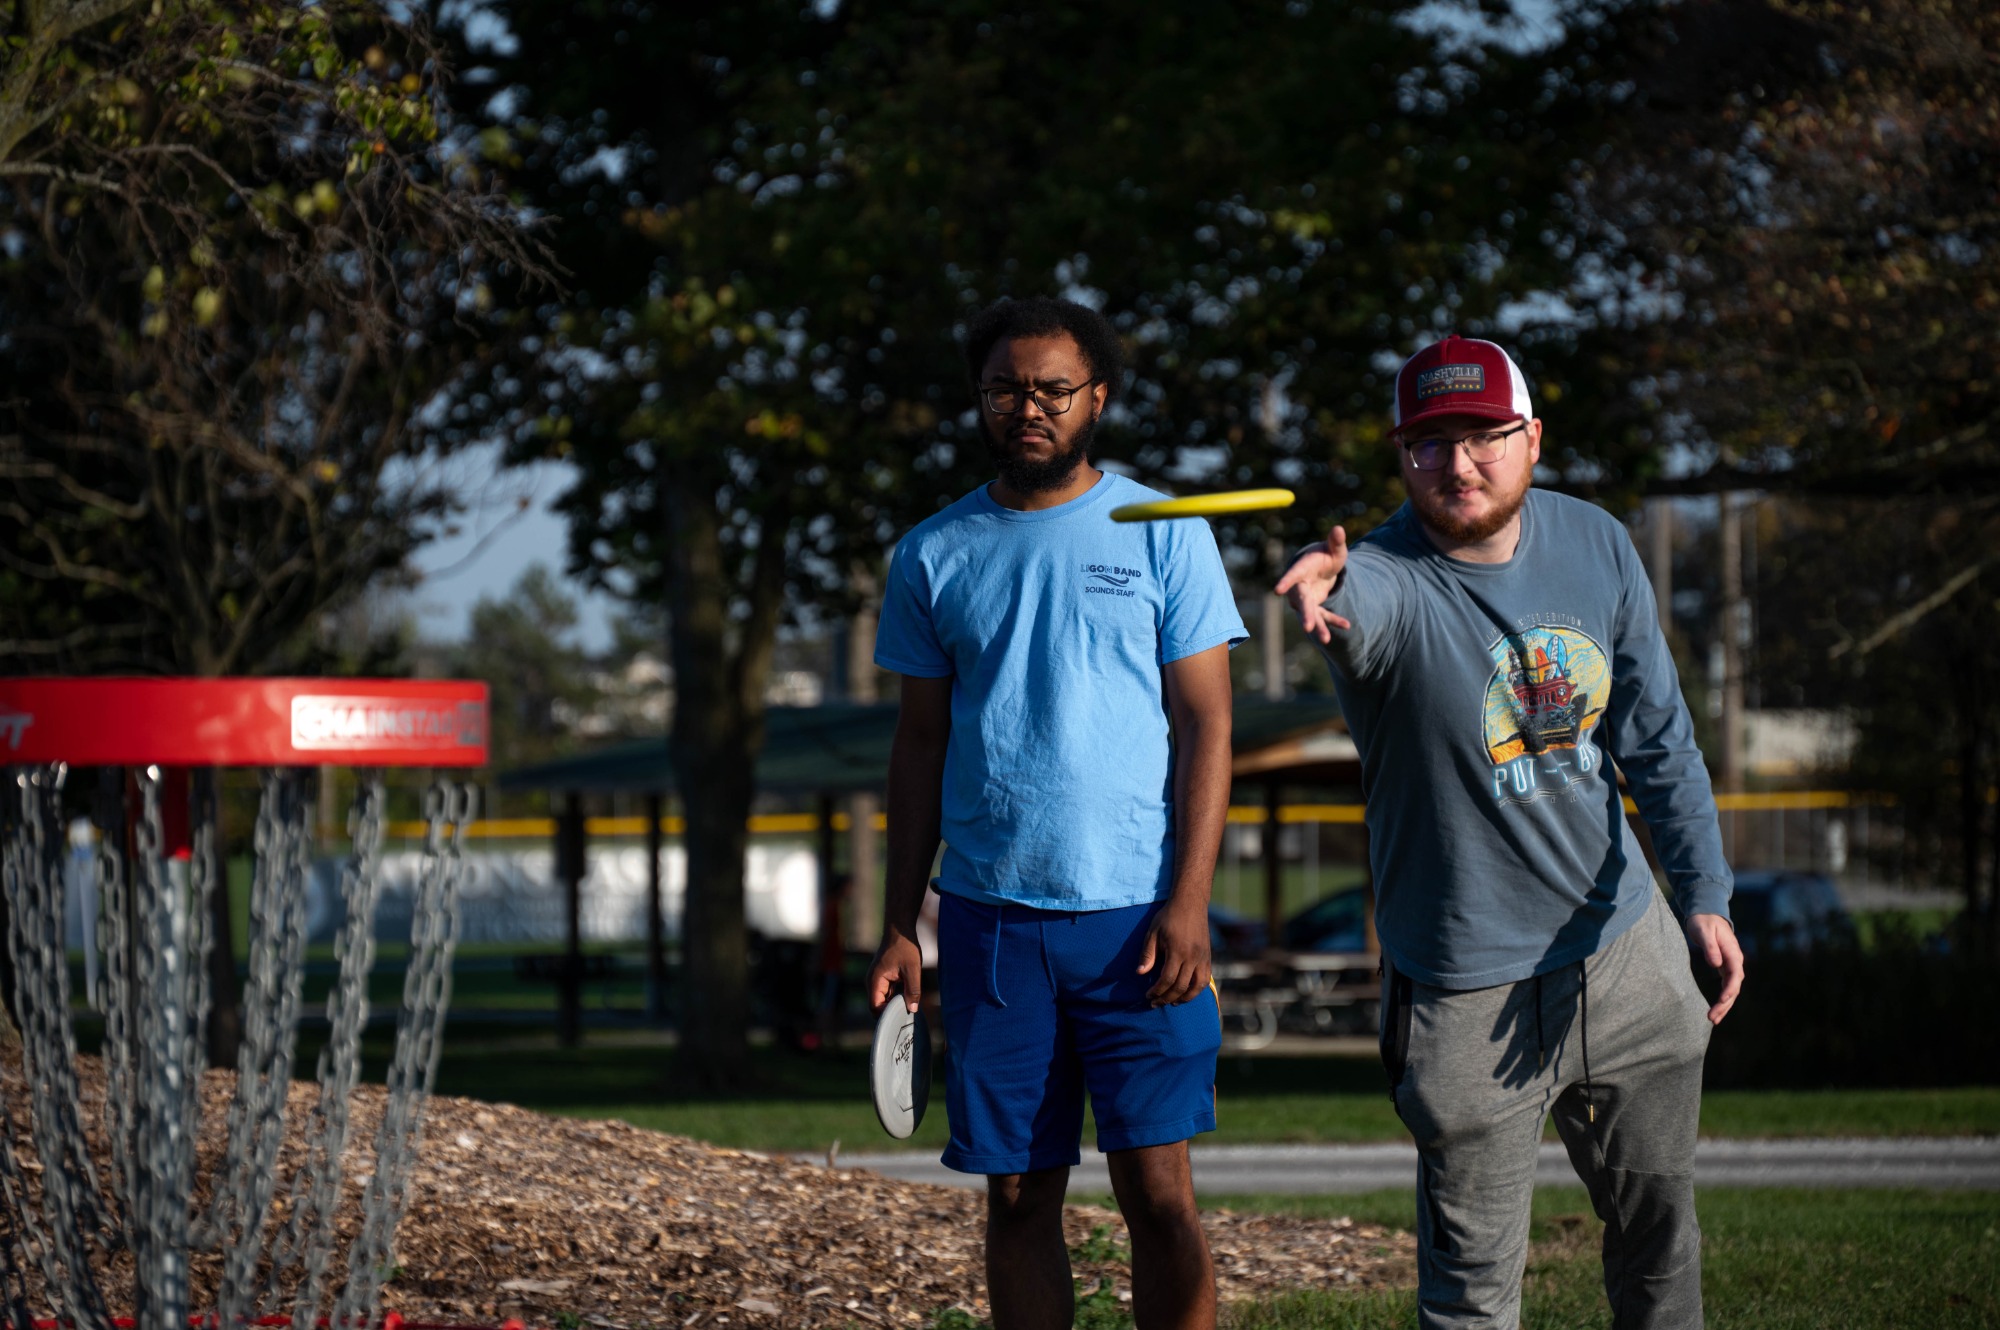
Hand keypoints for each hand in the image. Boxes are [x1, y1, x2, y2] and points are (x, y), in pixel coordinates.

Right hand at [867, 930, 922, 1014]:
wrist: (900, 929)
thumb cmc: (905, 946)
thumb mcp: (912, 969)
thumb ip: (912, 990)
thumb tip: (912, 1010)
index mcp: (875, 981)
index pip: (875, 1007)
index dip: (886, 1015)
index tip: (901, 1017)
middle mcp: (873, 982)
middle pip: (878, 1005)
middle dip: (891, 1012)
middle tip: (907, 1015)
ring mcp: (878, 980)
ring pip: (884, 1000)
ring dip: (894, 1005)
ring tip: (909, 1009)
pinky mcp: (884, 978)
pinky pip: (888, 993)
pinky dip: (896, 998)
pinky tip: (908, 999)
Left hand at [1138, 896, 1211, 1006]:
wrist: (1190, 903)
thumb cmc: (1168, 917)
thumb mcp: (1153, 933)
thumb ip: (1147, 954)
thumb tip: (1140, 973)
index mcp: (1178, 951)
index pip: (1167, 979)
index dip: (1157, 991)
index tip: (1148, 995)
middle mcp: (1193, 957)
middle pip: (1181, 986)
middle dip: (1167, 998)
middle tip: (1156, 1003)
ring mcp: (1203, 957)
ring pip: (1198, 986)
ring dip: (1185, 998)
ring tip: (1173, 1002)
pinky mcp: (1208, 956)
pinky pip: (1205, 979)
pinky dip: (1196, 989)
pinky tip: (1186, 992)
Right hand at [1273, 527, 1353, 643]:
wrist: (1321, 569)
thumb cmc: (1325, 556)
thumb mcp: (1334, 549)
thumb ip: (1336, 541)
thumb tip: (1339, 529)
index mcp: (1301, 570)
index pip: (1292, 576)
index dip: (1286, 581)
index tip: (1277, 590)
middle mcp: (1300, 588)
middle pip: (1302, 602)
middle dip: (1306, 614)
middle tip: (1307, 627)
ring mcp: (1307, 600)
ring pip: (1311, 614)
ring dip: (1318, 627)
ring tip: (1326, 640)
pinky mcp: (1315, 608)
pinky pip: (1324, 616)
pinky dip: (1335, 621)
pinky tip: (1347, 625)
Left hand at [1686, 912, 1743, 1024]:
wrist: (1706, 914)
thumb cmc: (1703, 921)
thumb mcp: (1704, 931)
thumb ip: (1710, 946)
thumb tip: (1715, 963)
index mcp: (1733, 953)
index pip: (1735, 974)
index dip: (1730, 988)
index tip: (1723, 999)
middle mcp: (1735, 961)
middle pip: (1734, 987)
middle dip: (1725, 1004)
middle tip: (1712, 1018)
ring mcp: (1731, 965)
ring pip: (1731, 990)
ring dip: (1724, 1005)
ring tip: (1713, 1020)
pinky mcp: (1724, 967)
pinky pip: (1726, 986)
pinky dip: (1722, 999)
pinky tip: (1716, 1010)